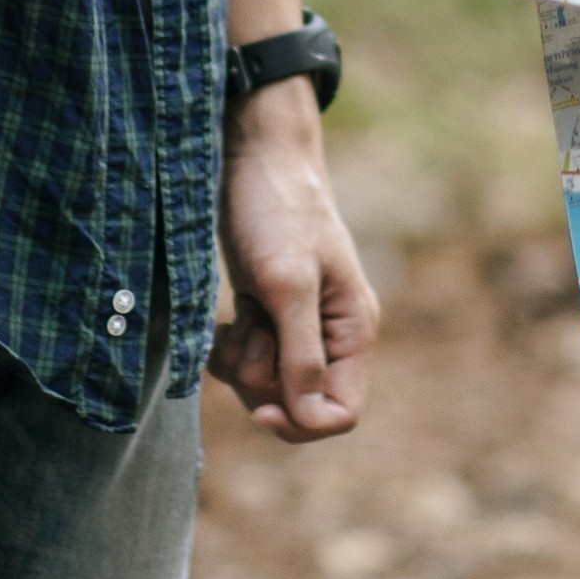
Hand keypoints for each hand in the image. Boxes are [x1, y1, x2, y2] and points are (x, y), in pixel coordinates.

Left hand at [212, 82, 375, 442]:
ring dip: (241, 360)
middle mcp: (330, 334)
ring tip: (237, 316)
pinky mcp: (266, 313)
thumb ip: (301, 355)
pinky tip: (226, 318)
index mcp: (353, 330)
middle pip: (296, 403)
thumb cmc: (276, 212)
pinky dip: (229, 348)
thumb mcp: (288, 285)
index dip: (300, 420)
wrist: (250, 158)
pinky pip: (245, 361)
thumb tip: (307, 417)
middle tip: (249, 334)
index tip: (261, 402)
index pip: (340, 411)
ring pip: (265, 384)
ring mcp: (296, 325)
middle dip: (262, 380)